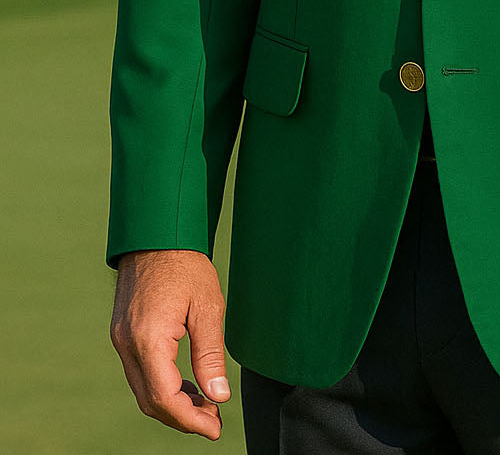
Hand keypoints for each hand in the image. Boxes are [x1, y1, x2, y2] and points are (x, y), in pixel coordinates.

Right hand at [110, 248, 230, 439]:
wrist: (156, 233)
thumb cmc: (186, 264)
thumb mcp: (207, 307)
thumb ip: (210, 355)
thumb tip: (218, 397)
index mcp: (148, 339)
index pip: (165, 398)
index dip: (190, 419)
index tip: (216, 427)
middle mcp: (127, 344)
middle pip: (150, 401)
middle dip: (182, 417)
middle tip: (214, 420)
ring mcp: (121, 340)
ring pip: (143, 390)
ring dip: (172, 404)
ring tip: (206, 404)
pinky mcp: (122, 334)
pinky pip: (139, 373)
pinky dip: (161, 386)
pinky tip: (186, 384)